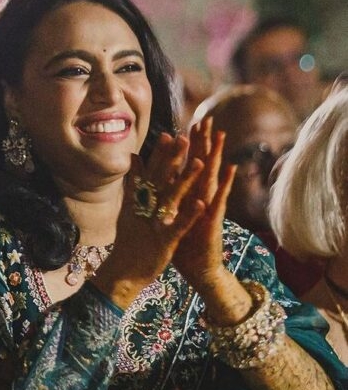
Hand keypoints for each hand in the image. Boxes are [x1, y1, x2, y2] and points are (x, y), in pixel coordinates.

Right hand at [94, 132, 204, 307]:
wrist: (122, 274)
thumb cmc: (129, 243)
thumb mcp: (129, 211)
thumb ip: (133, 185)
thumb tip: (133, 160)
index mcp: (138, 203)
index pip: (150, 174)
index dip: (160, 155)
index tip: (169, 134)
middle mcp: (145, 210)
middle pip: (159, 180)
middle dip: (172, 159)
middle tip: (183, 137)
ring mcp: (154, 225)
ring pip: (171, 198)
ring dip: (185, 180)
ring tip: (199, 162)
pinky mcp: (164, 241)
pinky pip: (178, 226)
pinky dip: (189, 214)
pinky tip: (200, 202)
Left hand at [172, 120, 235, 292]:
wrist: (200, 270)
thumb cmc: (186, 245)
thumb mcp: (173, 219)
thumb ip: (168, 201)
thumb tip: (158, 188)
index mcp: (188, 199)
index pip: (186, 168)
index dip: (185, 149)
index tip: (184, 126)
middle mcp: (200, 200)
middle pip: (202, 167)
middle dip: (203, 144)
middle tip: (206, 119)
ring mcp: (209, 208)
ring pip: (213, 178)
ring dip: (216, 156)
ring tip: (221, 135)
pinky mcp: (214, 221)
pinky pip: (219, 200)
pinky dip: (224, 185)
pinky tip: (230, 169)